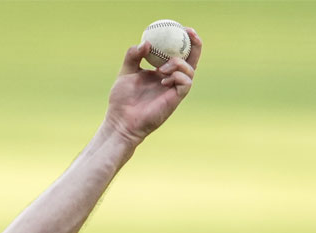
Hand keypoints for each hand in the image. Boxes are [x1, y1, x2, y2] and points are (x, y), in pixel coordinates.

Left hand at [104, 27, 202, 144]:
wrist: (121, 121)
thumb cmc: (122, 100)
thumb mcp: (125, 73)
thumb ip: (133, 56)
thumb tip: (145, 43)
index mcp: (161, 73)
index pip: (177, 54)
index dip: (182, 41)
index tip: (180, 28)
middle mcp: (171, 80)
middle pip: (191, 60)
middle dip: (195, 45)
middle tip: (189, 32)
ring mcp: (174, 90)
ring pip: (190, 70)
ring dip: (178, 63)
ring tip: (161, 69)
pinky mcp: (175, 99)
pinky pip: (186, 82)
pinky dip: (178, 76)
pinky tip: (163, 80)